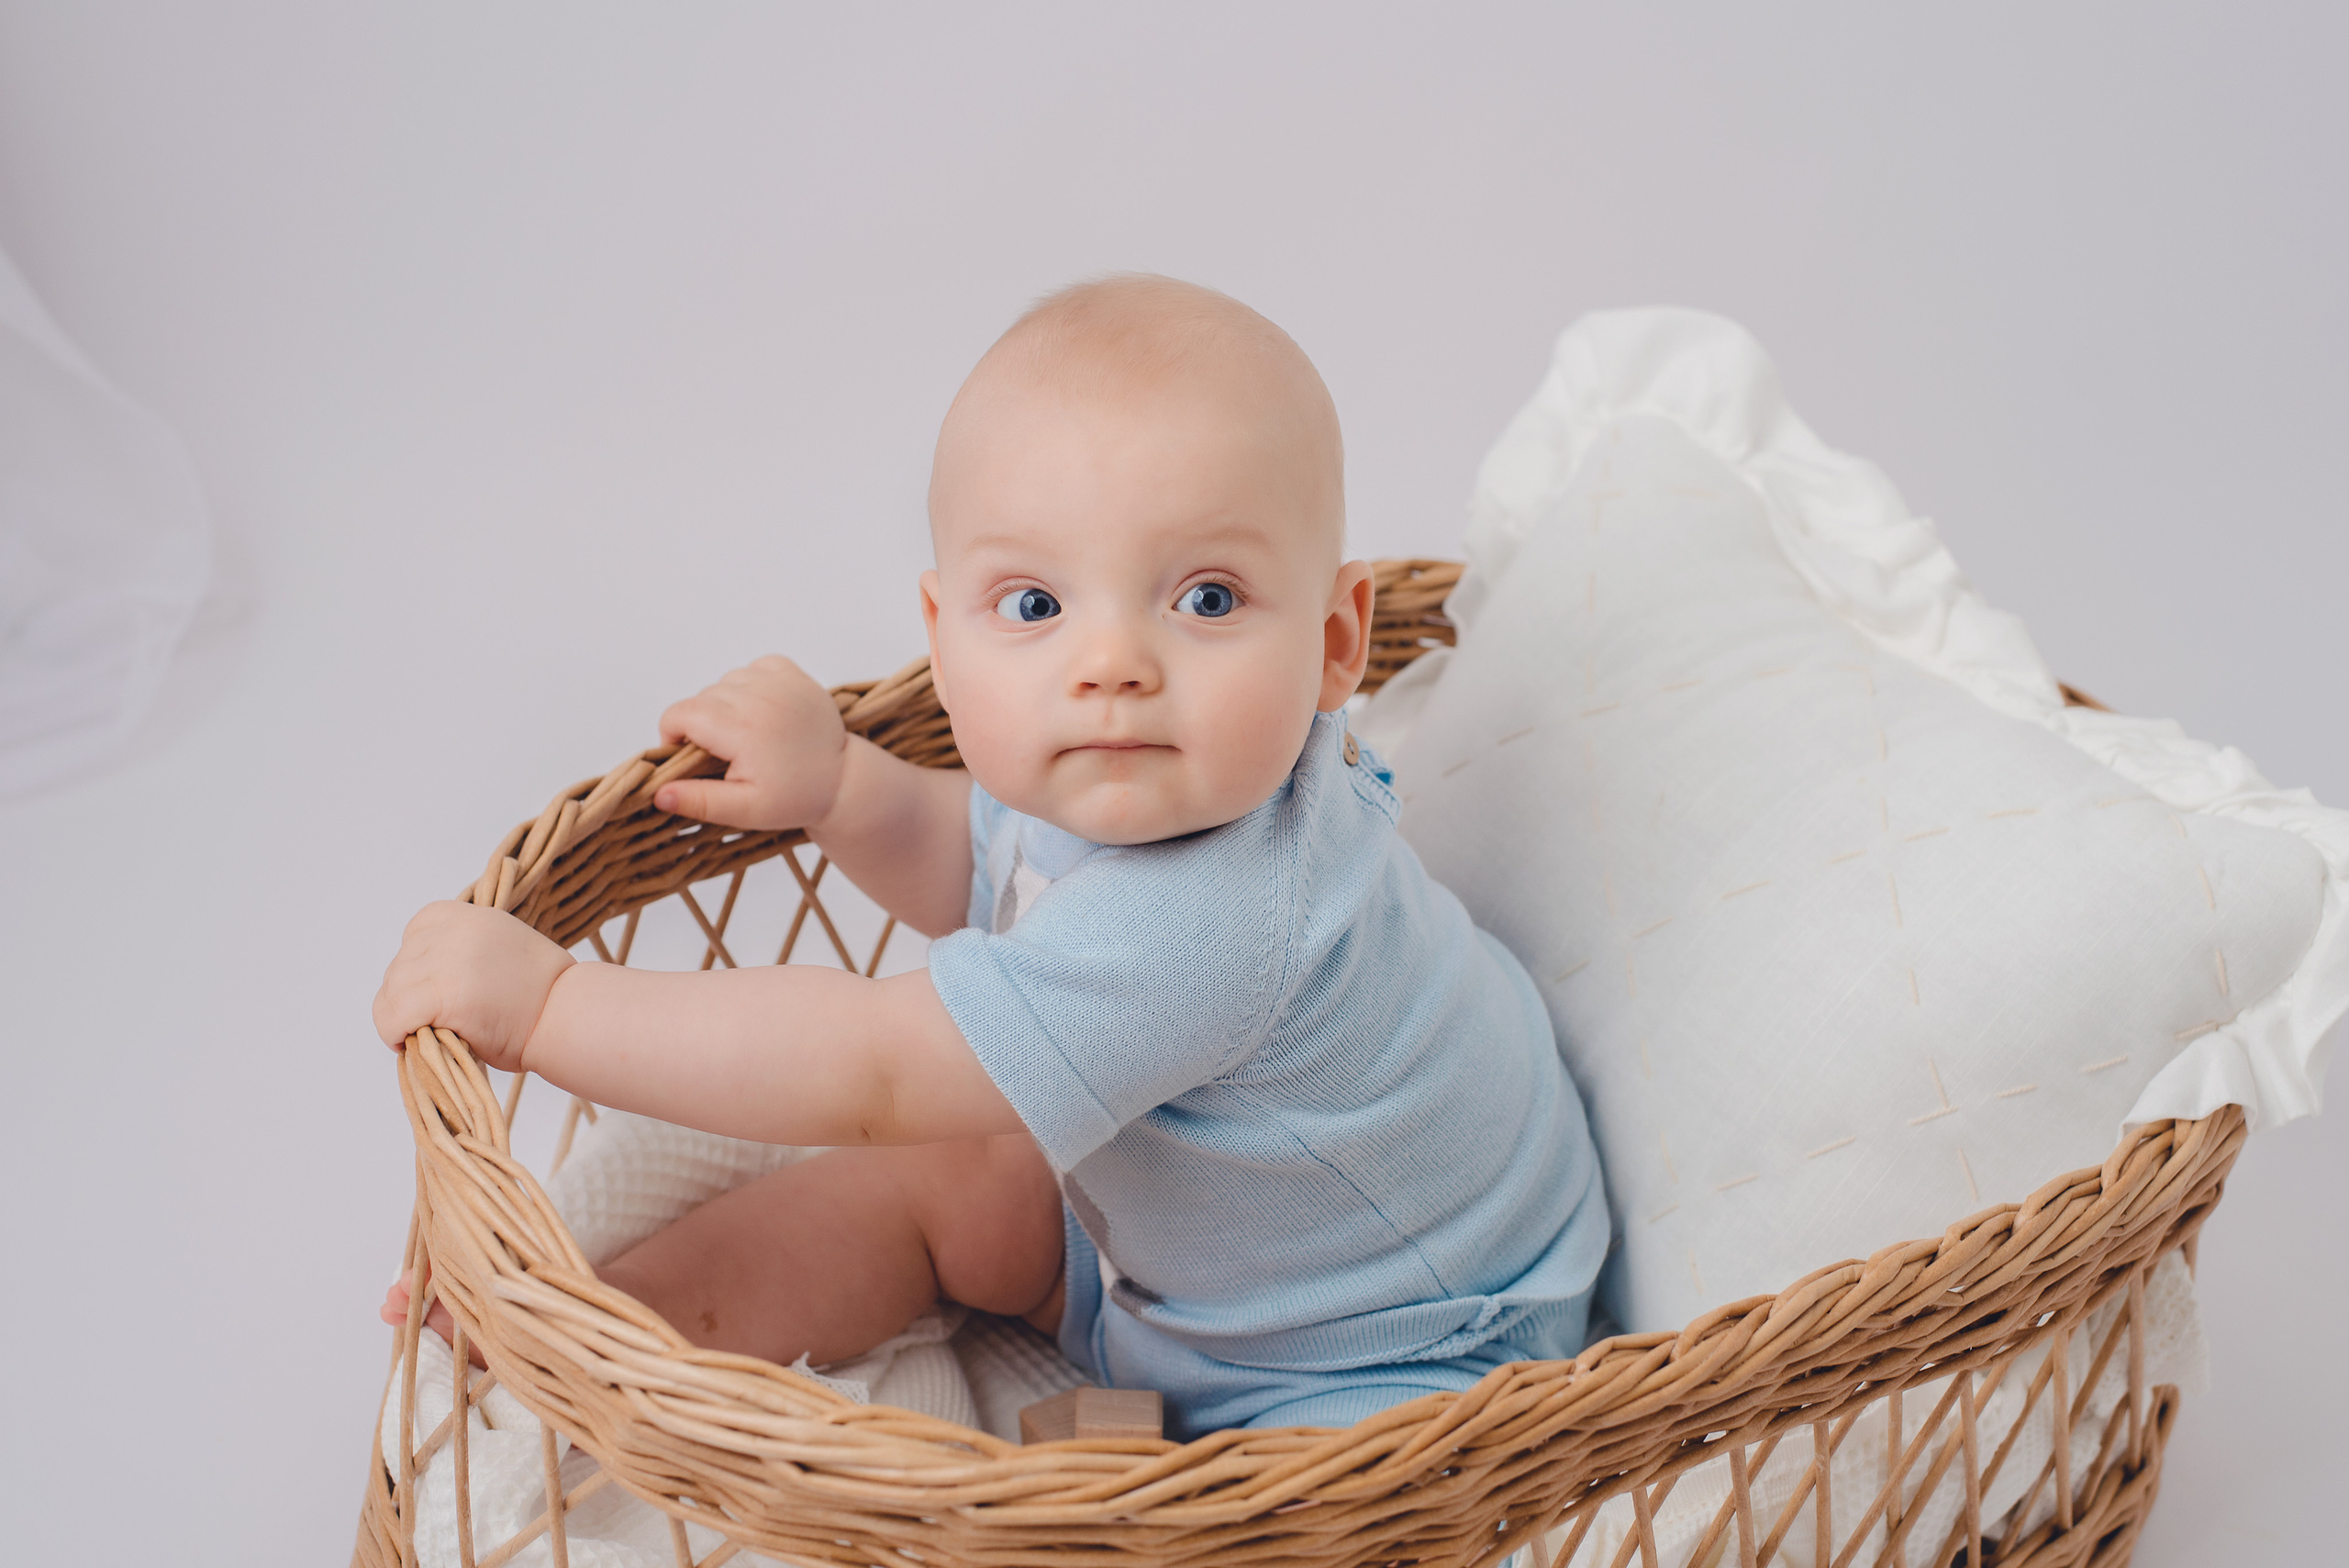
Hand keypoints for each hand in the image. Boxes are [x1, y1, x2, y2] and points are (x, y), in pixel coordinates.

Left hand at [373, 900, 574, 1071]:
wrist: (567, 1015)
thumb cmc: (538, 992)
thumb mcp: (496, 945)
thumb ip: (458, 948)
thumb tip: (415, 977)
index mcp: (463, 914)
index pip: (411, 939)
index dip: (419, 972)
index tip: (437, 994)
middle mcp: (451, 931)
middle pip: (397, 969)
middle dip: (410, 999)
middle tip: (437, 1022)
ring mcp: (445, 962)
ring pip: (389, 995)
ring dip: (399, 1019)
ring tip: (428, 1034)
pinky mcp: (442, 996)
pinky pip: (391, 1018)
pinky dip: (394, 1034)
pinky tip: (411, 1043)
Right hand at [654, 655, 847, 829]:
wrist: (844, 781)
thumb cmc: (795, 798)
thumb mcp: (745, 811)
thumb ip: (700, 801)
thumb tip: (658, 793)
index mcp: (742, 729)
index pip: (679, 714)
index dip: (673, 736)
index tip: (690, 757)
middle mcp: (760, 697)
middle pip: (700, 699)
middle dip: (700, 725)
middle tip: (726, 754)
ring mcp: (780, 682)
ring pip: (725, 681)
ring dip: (725, 704)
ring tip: (746, 734)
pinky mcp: (795, 674)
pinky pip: (754, 667)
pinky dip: (750, 684)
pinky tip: (761, 710)